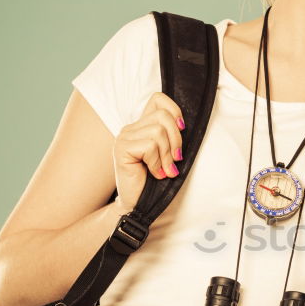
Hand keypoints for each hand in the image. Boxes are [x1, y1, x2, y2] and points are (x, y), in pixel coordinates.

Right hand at [113, 92, 184, 211]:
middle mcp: (130, 129)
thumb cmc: (156, 182)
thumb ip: (171, 136)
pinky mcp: (121, 149)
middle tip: (175, 160)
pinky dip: (156, 162)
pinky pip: (149, 146)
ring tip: (164, 170)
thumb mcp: (169, 154)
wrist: (140, 206)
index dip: (174, 110)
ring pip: (157, 131)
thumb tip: (183, 123)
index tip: (182, 129)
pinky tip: (154, 173)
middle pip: (163, 116)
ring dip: (166, 155)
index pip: (158, 99)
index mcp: (142, 126)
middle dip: (176, 140)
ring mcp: (124, 138)